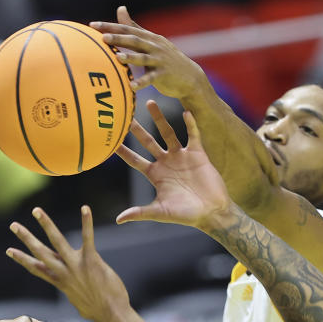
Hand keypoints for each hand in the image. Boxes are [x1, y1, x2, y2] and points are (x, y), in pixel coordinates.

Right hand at [6, 206, 129, 321]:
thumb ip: (74, 291)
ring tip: (36, 210)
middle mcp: (64, 273)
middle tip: (13, 225)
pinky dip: (86, 222)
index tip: (9, 250)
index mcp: (60, 282)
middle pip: (40, 252)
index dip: (22, 259)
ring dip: (46, 224)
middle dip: (26, 238)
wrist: (111, 314)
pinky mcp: (91, 260)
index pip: (36, 268)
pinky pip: (87, 238)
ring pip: (57, 241)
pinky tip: (85, 208)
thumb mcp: (78, 301)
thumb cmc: (98, 310)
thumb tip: (74, 292)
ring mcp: (76, 266)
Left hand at [90, 6, 210, 98]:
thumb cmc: (165, 59)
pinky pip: (151, 79)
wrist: (189, 76)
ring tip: (117, 58)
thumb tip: (120, 8)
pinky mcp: (164, 75)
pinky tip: (132, 87)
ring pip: (143, 58)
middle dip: (119, 38)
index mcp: (148, 38)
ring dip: (130, 57)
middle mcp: (154, 46)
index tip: (92, 26)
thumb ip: (135, 27)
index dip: (110, 27)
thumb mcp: (151, 41)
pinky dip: (142, 83)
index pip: (127, 29)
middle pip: (134, 40)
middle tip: (103, 38)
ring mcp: (160, 60)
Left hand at [116, 101, 232, 229]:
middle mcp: (166, 162)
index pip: (134, 160)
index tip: (109, 140)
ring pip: (168, 132)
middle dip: (136, 129)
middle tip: (125, 113)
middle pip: (147, 141)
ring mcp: (182, 156)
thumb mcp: (161, 212)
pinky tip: (185, 112)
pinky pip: (193, 135)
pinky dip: (190, 124)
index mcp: (155, 175)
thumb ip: (140, 212)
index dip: (122, 151)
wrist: (213, 212)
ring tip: (150, 102)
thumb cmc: (186, 215)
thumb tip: (118, 219)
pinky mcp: (198, 154)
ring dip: (159, 118)